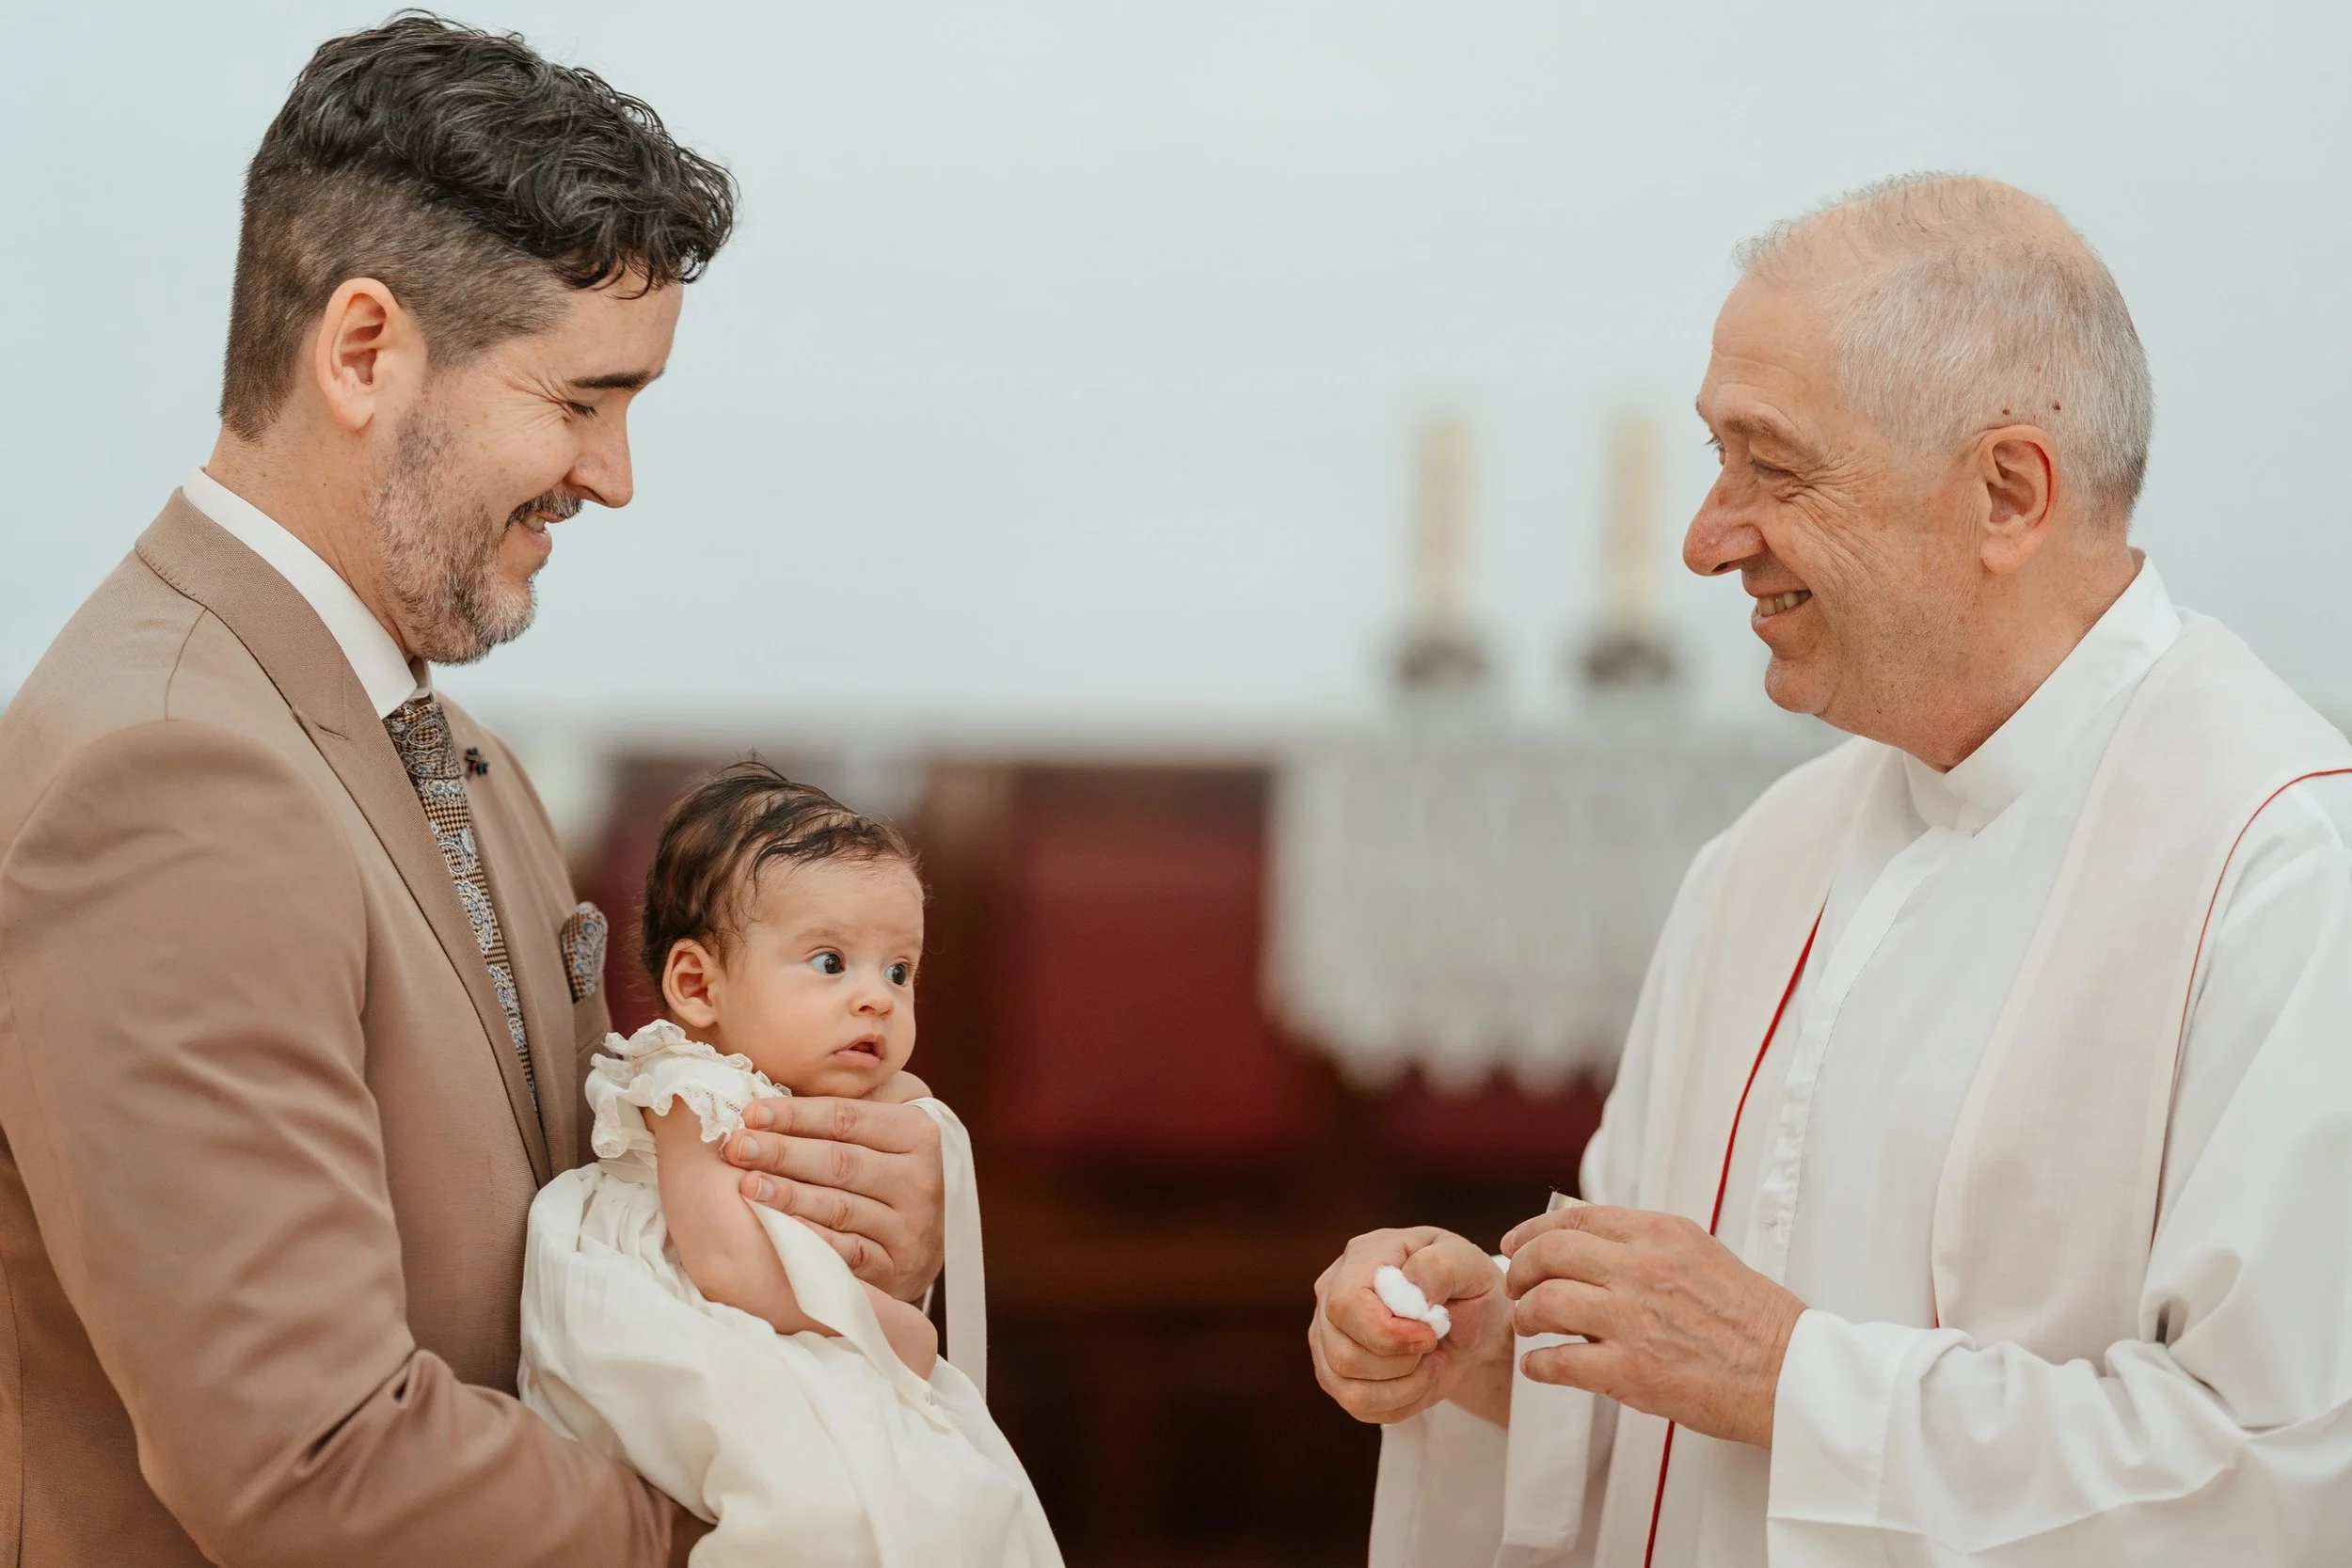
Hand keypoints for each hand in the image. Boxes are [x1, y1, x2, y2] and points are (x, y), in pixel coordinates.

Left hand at [725, 1096, 944, 1300]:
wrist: (924, 1242)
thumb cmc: (888, 1172)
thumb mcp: (885, 1131)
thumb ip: (847, 1109)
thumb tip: (777, 1085)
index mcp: (916, 1133)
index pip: (846, 1118)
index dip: (795, 1115)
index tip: (751, 1113)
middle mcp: (919, 1178)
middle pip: (840, 1161)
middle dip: (783, 1152)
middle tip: (737, 1146)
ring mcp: (909, 1225)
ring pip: (840, 1208)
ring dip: (788, 1196)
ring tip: (746, 1185)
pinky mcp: (896, 1266)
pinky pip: (846, 1252)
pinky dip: (810, 1238)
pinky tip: (777, 1228)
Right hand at [1309, 1227, 1513, 1427]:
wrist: (1470, 1321)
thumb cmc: (1466, 1287)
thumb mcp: (1470, 1265)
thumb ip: (1441, 1267)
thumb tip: (1412, 1288)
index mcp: (1360, 1257)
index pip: (1346, 1304)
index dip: (1387, 1333)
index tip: (1430, 1337)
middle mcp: (1331, 1294)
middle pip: (1343, 1353)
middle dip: (1401, 1363)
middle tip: (1435, 1345)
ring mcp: (1327, 1336)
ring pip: (1349, 1388)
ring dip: (1405, 1386)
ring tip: (1431, 1361)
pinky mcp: (1335, 1372)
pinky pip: (1359, 1405)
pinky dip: (1401, 1401)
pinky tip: (1419, 1378)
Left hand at [1501, 1205, 1804, 1447]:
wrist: (1791, 1374)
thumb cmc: (1754, 1320)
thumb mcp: (1702, 1254)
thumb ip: (1648, 1246)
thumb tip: (1592, 1244)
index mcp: (1661, 1234)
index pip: (1576, 1218)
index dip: (1533, 1231)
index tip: (1515, 1243)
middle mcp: (1642, 1268)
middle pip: (1549, 1254)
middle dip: (1521, 1270)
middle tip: (1517, 1287)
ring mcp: (1633, 1319)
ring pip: (1545, 1303)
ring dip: (1527, 1315)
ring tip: (1530, 1326)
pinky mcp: (1631, 1370)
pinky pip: (1560, 1361)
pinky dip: (1540, 1364)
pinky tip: (1540, 1366)